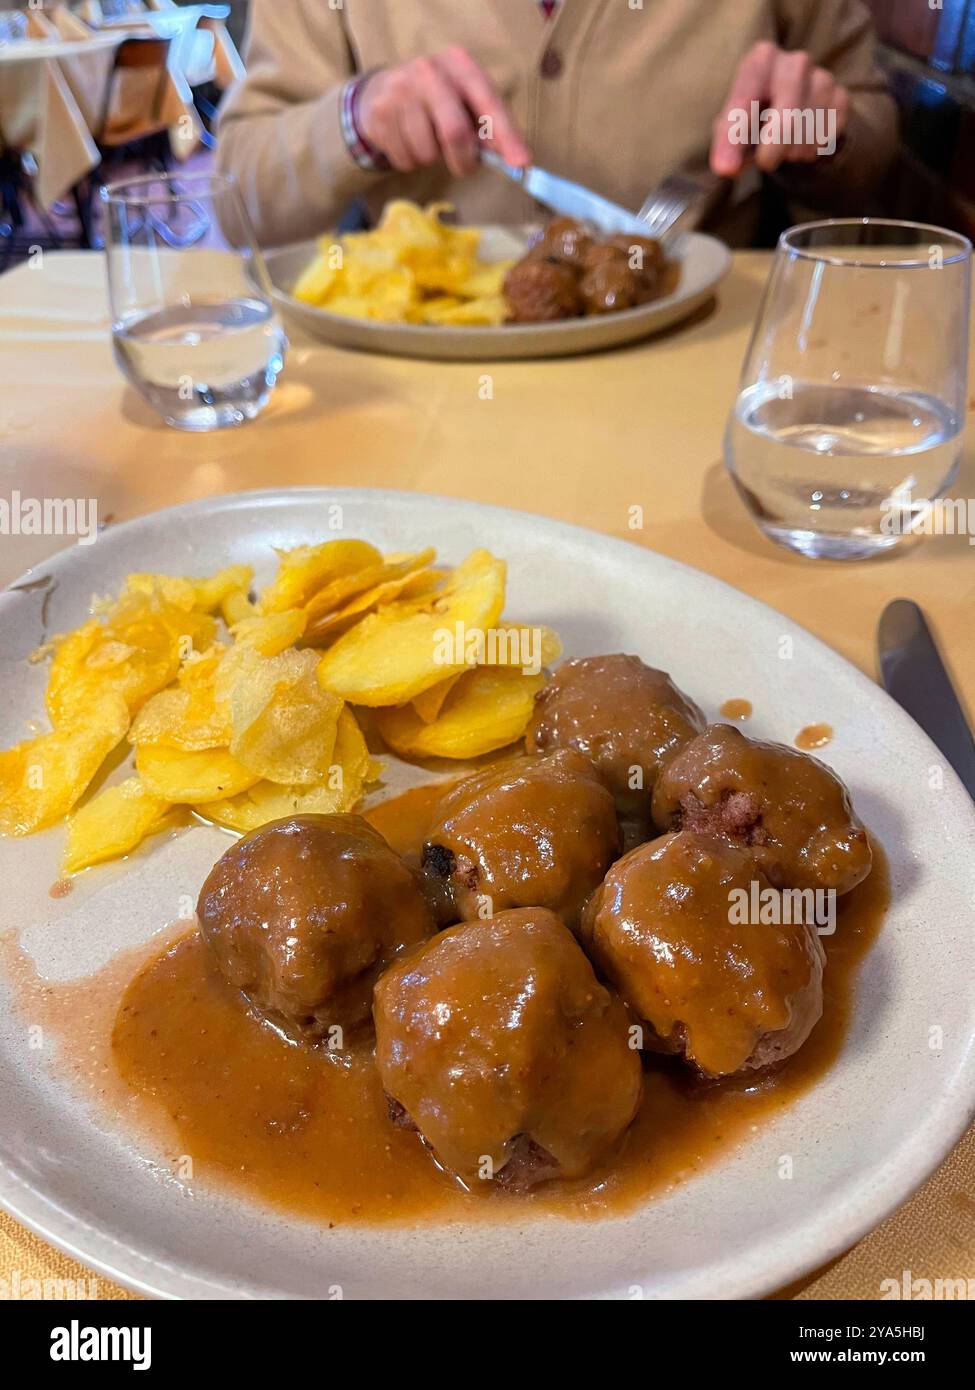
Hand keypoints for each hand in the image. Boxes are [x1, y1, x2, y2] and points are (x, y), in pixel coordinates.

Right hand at [357, 46, 530, 177]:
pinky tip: (408, 141)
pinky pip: (406, 159)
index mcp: (459, 64)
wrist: (383, 91)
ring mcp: (401, 91)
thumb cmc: (438, 100)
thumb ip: (490, 126)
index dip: (506, 135)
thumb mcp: (466, 101)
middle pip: (454, 132)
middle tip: (465, 166)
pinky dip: (412, 161)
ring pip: (427, 152)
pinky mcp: (381, 114)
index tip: (521, 163)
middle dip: (464, 160)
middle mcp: (429, 71)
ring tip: (428, 141)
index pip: (488, 101)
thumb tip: (515, 159)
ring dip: (433, 159)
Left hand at [709, 41, 849, 176]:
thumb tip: (727, 167)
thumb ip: (727, 143)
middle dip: (774, 148)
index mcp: (761, 59)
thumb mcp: (733, 124)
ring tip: (784, 147)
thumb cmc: (755, 115)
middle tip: (765, 163)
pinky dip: (812, 149)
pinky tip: (802, 142)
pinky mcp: (841, 97)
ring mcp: (823, 78)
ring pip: (810, 131)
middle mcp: (795, 62)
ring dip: (793, 151)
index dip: (735, 136)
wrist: (793, 109)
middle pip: (788, 116)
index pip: (746, 98)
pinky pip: (827, 136)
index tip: (726, 168)